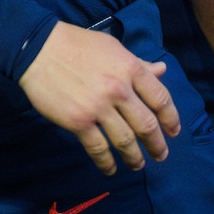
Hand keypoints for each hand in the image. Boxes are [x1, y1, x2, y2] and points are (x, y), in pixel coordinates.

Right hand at [19, 21, 181, 174]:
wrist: (39, 49)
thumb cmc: (77, 44)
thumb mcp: (113, 48)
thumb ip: (139, 63)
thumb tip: (162, 69)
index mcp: (131, 69)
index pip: (161, 98)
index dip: (171, 118)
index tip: (174, 131)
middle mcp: (119, 90)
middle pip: (146, 124)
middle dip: (157, 144)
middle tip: (161, 155)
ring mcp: (99, 108)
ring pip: (125, 141)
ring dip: (134, 157)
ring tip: (138, 165)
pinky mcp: (78, 122)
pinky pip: (98, 148)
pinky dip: (106, 162)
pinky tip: (110, 168)